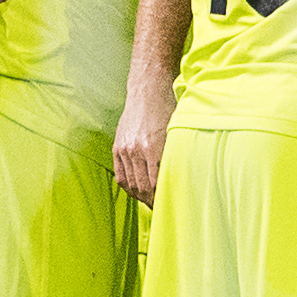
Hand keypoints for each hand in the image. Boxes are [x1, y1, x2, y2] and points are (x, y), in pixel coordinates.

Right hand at [112, 80, 174, 206]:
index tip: (171, 204)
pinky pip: (120, 175)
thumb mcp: (176, 131)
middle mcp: (136, 150)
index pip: (156, 184)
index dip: (162, 198)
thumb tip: (179, 178)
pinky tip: (137, 191)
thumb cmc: (168, 108)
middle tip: (162, 207)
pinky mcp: (117, 146)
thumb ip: (174, 155)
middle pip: (142, 187)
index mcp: (153, 147)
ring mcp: (124, 148)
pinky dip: (128, 186)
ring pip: (130, 184)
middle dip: (152, 201)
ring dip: (140, 196)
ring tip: (150, 201)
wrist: (148, 89)